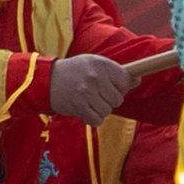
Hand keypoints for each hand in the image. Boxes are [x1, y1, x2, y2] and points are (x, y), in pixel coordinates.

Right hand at [47, 49, 165, 120]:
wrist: (46, 80)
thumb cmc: (74, 71)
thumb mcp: (94, 63)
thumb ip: (116, 71)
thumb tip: (137, 80)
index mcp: (101, 64)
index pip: (126, 80)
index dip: (122, 87)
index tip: (115, 87)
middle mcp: (95, 77)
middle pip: (118, 99)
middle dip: (110, 100)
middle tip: (98, 95)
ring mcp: (87, 92)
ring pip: (108, 110)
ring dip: (101, 110)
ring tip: (90, 102)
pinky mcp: (78, 107)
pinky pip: (97, 120)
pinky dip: (93, 119)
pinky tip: (86, 111)